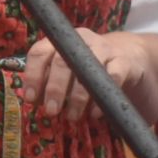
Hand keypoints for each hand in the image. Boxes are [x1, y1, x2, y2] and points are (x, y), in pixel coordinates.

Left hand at [21, 30, 149, 121]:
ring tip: (72, 117)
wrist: (126, 58)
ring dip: (77, 97)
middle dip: (55, 89)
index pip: (40, 53)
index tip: (31, 99)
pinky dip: (101, 98)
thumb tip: (34, 101)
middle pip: (62, 61)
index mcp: (61, 41)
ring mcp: (103, 48)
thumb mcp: (66, 72)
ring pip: (86, 70)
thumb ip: (49, 82)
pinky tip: (94, 113)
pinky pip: (111, 78)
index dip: (33, 75)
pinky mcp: (123, 61)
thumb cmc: (86, 68)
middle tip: (52, 111)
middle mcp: (80, 40)